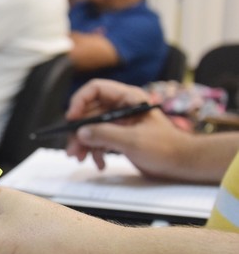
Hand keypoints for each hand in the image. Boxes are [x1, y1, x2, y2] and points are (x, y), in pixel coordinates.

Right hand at [65, 79, 188, 177]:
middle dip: (78, 131)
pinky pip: (98, 139)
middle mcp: (121, 107)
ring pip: (91, 128)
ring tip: (80, 158)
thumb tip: (81, 133)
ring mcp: (119, 122)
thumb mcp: (133, 141)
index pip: (96, 89)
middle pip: (89, 112)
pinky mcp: (118, 136)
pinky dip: (95, 151)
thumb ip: (105, 135)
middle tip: (72, 149)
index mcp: (128, 98)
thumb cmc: (165, 148)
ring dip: (83, 143)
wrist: (181, 164)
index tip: (71, 119)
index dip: (80, 101)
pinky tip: (99, 163)